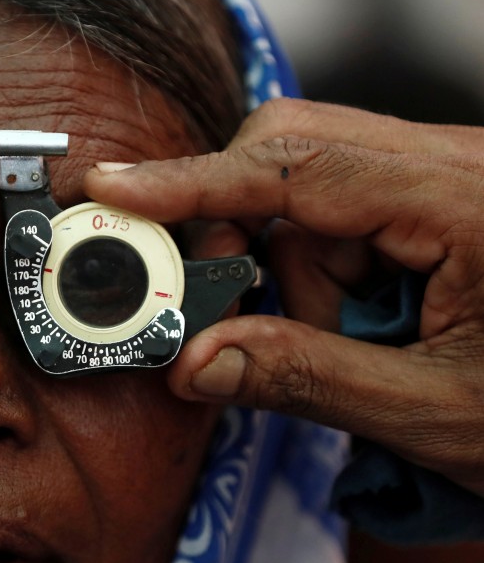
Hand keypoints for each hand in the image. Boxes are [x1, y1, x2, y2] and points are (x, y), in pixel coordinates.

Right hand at [84, 98, 483, 496]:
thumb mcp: (431, 411)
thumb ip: (302, 378)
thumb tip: (192, 362)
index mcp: (469, 201)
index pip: (297, 167)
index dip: (192, 181)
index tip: (114, 190)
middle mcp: (456, 163)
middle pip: (292, 151)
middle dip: (245, 231)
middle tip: (233, 308)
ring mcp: (448, 173)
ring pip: (308, 182)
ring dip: (297, 264)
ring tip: (350, 340)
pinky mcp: (438, 194)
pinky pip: (341, 207)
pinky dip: (326, 264)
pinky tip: (365, 319)